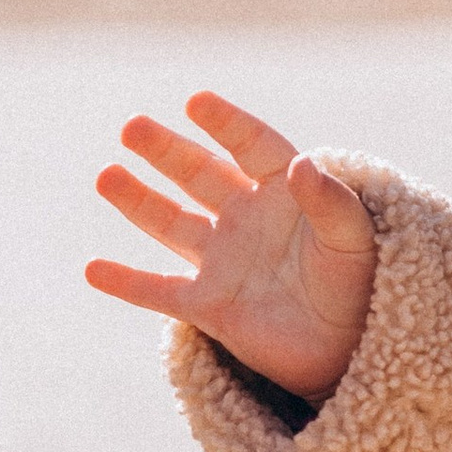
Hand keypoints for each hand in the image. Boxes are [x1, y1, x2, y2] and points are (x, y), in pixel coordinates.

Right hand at [86, 90, 377, 400]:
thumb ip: (331, 202)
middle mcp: (246, 218)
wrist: (349, 350)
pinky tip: (92, 269)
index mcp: (283, 192)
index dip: (226, 123)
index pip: (251, 146)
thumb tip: (301, 164)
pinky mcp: (208, 306)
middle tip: (132, 127)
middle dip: (166, 150)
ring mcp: (223, 260)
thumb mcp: (353, 239)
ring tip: (107, 176)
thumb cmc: (359, 285)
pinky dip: (126, 282)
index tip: (197, 102)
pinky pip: (159, 291)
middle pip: (199, 174)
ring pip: (171, 222)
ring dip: (138, 200)